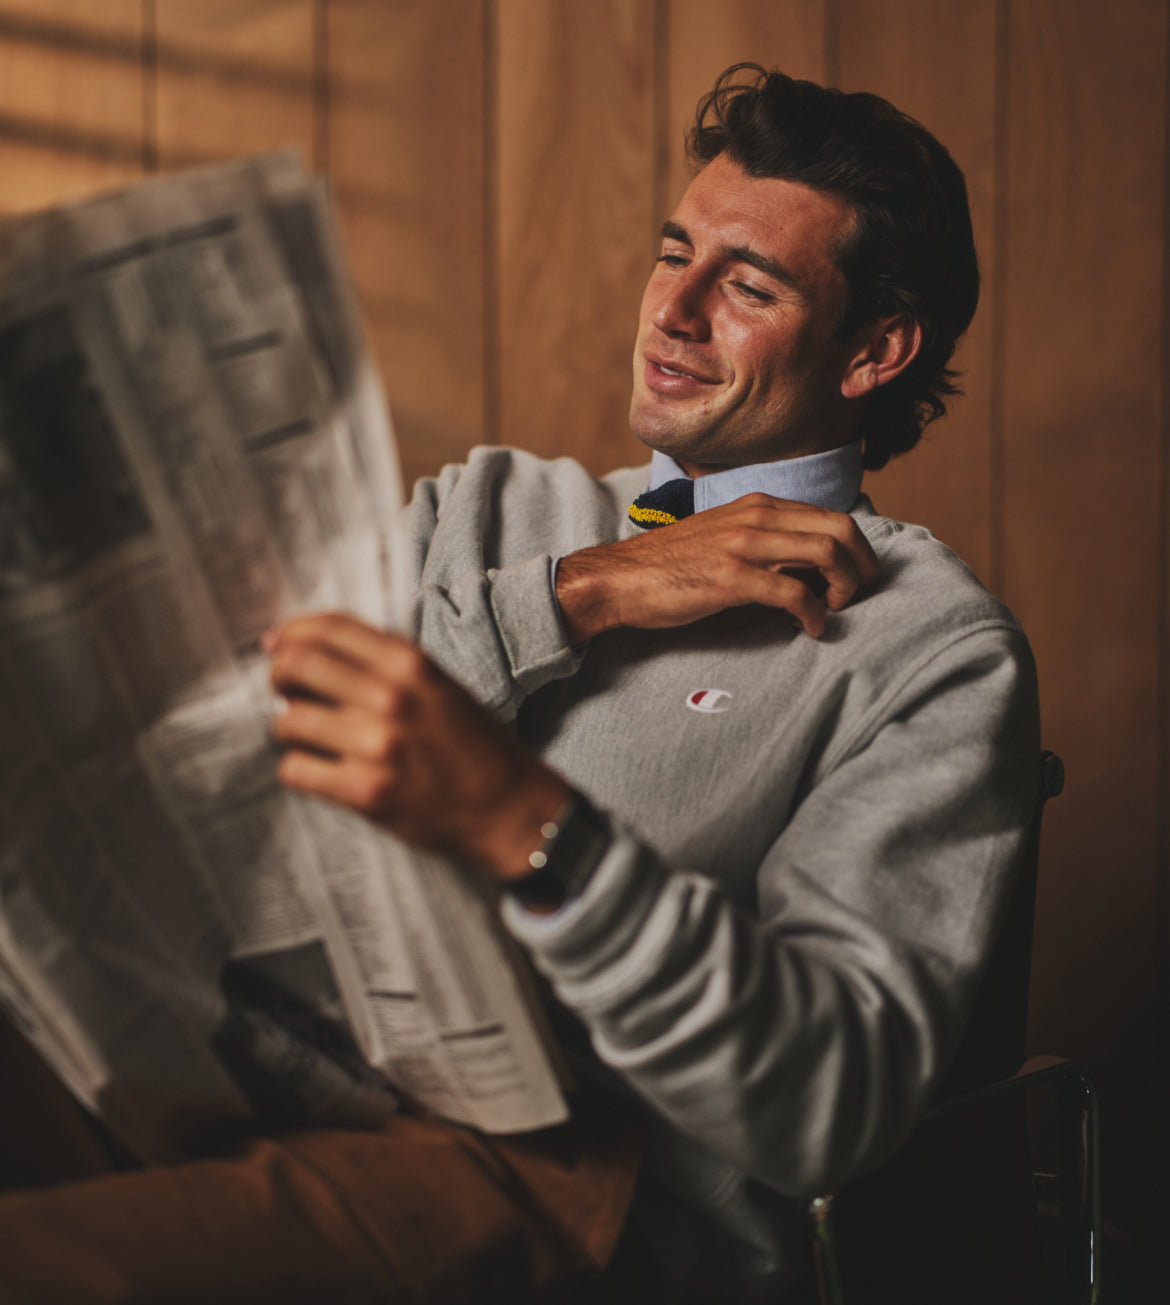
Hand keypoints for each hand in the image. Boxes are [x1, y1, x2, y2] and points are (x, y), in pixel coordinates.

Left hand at [266, 613, 570, 880]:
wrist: (509, 808)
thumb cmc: (475, 745)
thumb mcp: (441, 685)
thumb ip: (387, 665)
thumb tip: (313, 651)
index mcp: (412, 665)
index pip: (329, 629)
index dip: (292, 632)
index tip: (278, 643)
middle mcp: (392, 698)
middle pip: (298, 665)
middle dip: (279, 675)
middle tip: (284, 690)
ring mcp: (377, 746)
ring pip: (290, 721)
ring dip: (291, 729)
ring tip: (312, 738)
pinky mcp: (366, 793)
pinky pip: (297, 770)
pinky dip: (300, 770)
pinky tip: (320, 771)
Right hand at [555, 493, 878, 641]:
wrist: (618, 578)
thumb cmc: (670, 567)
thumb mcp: (724, 539)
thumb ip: (765, 544)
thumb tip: (809, 570)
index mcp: (758, 505)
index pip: (832, 516)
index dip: (856, 552)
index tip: (853, 582)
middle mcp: (756, 517)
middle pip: (841, 531)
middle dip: (862, 568)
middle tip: (856, 599)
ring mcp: (743, 545)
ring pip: (827, 553)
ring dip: (845, 588)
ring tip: (835, 611)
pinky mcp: (730, 578)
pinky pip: (793, 593)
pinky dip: (814, 614)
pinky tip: (811, 629)